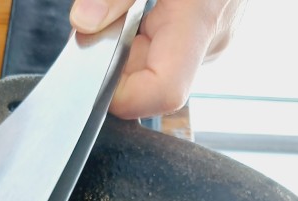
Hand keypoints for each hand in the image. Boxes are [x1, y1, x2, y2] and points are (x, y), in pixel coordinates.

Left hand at [69, 0, 245, 118]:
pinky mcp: (210, 33)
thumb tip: (84, 22)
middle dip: (115, 59)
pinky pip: (168, 49)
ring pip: (156, 65)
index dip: (124, 96)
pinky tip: (144, 7)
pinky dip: (144, 34)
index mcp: (200, 20)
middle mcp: (211, 40)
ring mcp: (214, 39)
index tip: (93, 76)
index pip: (164, 92)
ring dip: (128, 45)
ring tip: (129, 7)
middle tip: (103, 20)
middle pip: (150, 80)